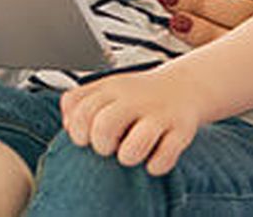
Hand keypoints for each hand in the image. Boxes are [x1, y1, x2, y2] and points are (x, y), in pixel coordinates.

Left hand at [60, 65, 209, 175]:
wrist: (184, 87)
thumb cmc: (138, 96)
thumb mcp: (107, 90)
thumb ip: (80, 103)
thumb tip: (68, 125)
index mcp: (111, 89)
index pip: (79, 108)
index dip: (77, 130)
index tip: (86, 138)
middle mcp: (134, 100)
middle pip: (103, 126)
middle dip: (101, 145)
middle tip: (109, 147)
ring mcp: (159, 114)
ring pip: (134, 146)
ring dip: (128, 157)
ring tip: (131, 154)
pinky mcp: (181, 130)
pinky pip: (165, 158)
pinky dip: (155, 165)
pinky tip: (153, 159)